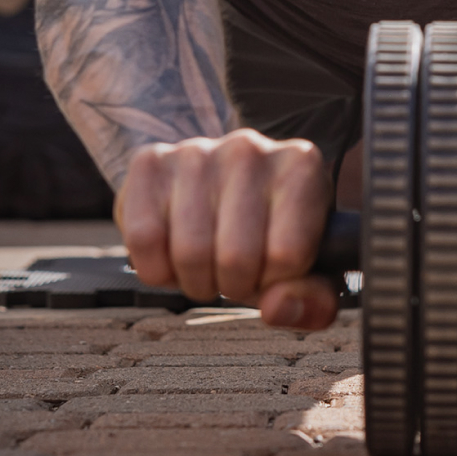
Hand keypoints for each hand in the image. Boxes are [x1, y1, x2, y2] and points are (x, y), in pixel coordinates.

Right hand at [117, 128, 338, 329]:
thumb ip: (312, 301)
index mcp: (301, 167)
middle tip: (232, 271)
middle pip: (235, 258)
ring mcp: (196, 151)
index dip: (273, 282)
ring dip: (194, 280)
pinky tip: (173, 251)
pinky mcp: (149, 162)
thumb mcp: (307, 270)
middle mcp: (249, 149)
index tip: (270, 269)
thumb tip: (276, 307)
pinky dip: (156, 267)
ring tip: (206, 262)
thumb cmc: (266, 234)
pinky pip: (144, 239)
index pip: (288, 255)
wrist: (212, 189)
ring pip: (189, 252)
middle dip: (231, 285)